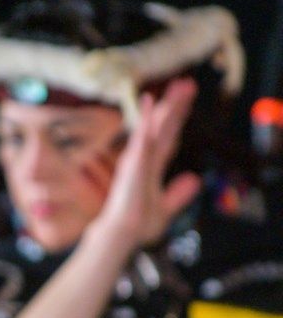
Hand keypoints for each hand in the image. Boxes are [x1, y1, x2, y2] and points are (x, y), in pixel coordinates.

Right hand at [93, 78, 201, 248]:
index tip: (186, 102)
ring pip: (156, 126)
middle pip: (164, 127)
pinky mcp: (133, 162)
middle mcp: (145, 159)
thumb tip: (195, 180)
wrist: (122, 234)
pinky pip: (142, 136)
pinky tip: (150, 101)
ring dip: (167, 105)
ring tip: (179, 86)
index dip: (178, 120)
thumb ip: (180, 193)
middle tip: (186, 84)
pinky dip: (146, 119)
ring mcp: (138, 158)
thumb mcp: (166, 207)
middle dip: (176, 106)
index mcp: (152, 168)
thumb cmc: (137, 224)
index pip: (168, 138)